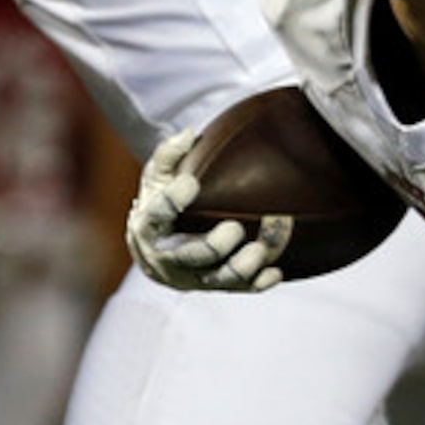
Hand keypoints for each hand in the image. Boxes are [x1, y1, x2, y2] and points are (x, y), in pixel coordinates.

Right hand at [125, 129, 290, 292]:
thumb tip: (188, 134)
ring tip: (261, 251)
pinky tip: (275, 273)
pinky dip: (256, 283)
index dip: (172, 201)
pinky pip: (236, 290)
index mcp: (148, 228)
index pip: (156, 217)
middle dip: (213, 246)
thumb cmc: (159, 202)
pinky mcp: (211, 286)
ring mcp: (189, 277)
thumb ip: (169, 155)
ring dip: (240, 268)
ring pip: (216, 279)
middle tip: (234, 227)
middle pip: (189, 258)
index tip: (191, 183)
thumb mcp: (156, 177)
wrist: (157, 246)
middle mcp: (165, 259)